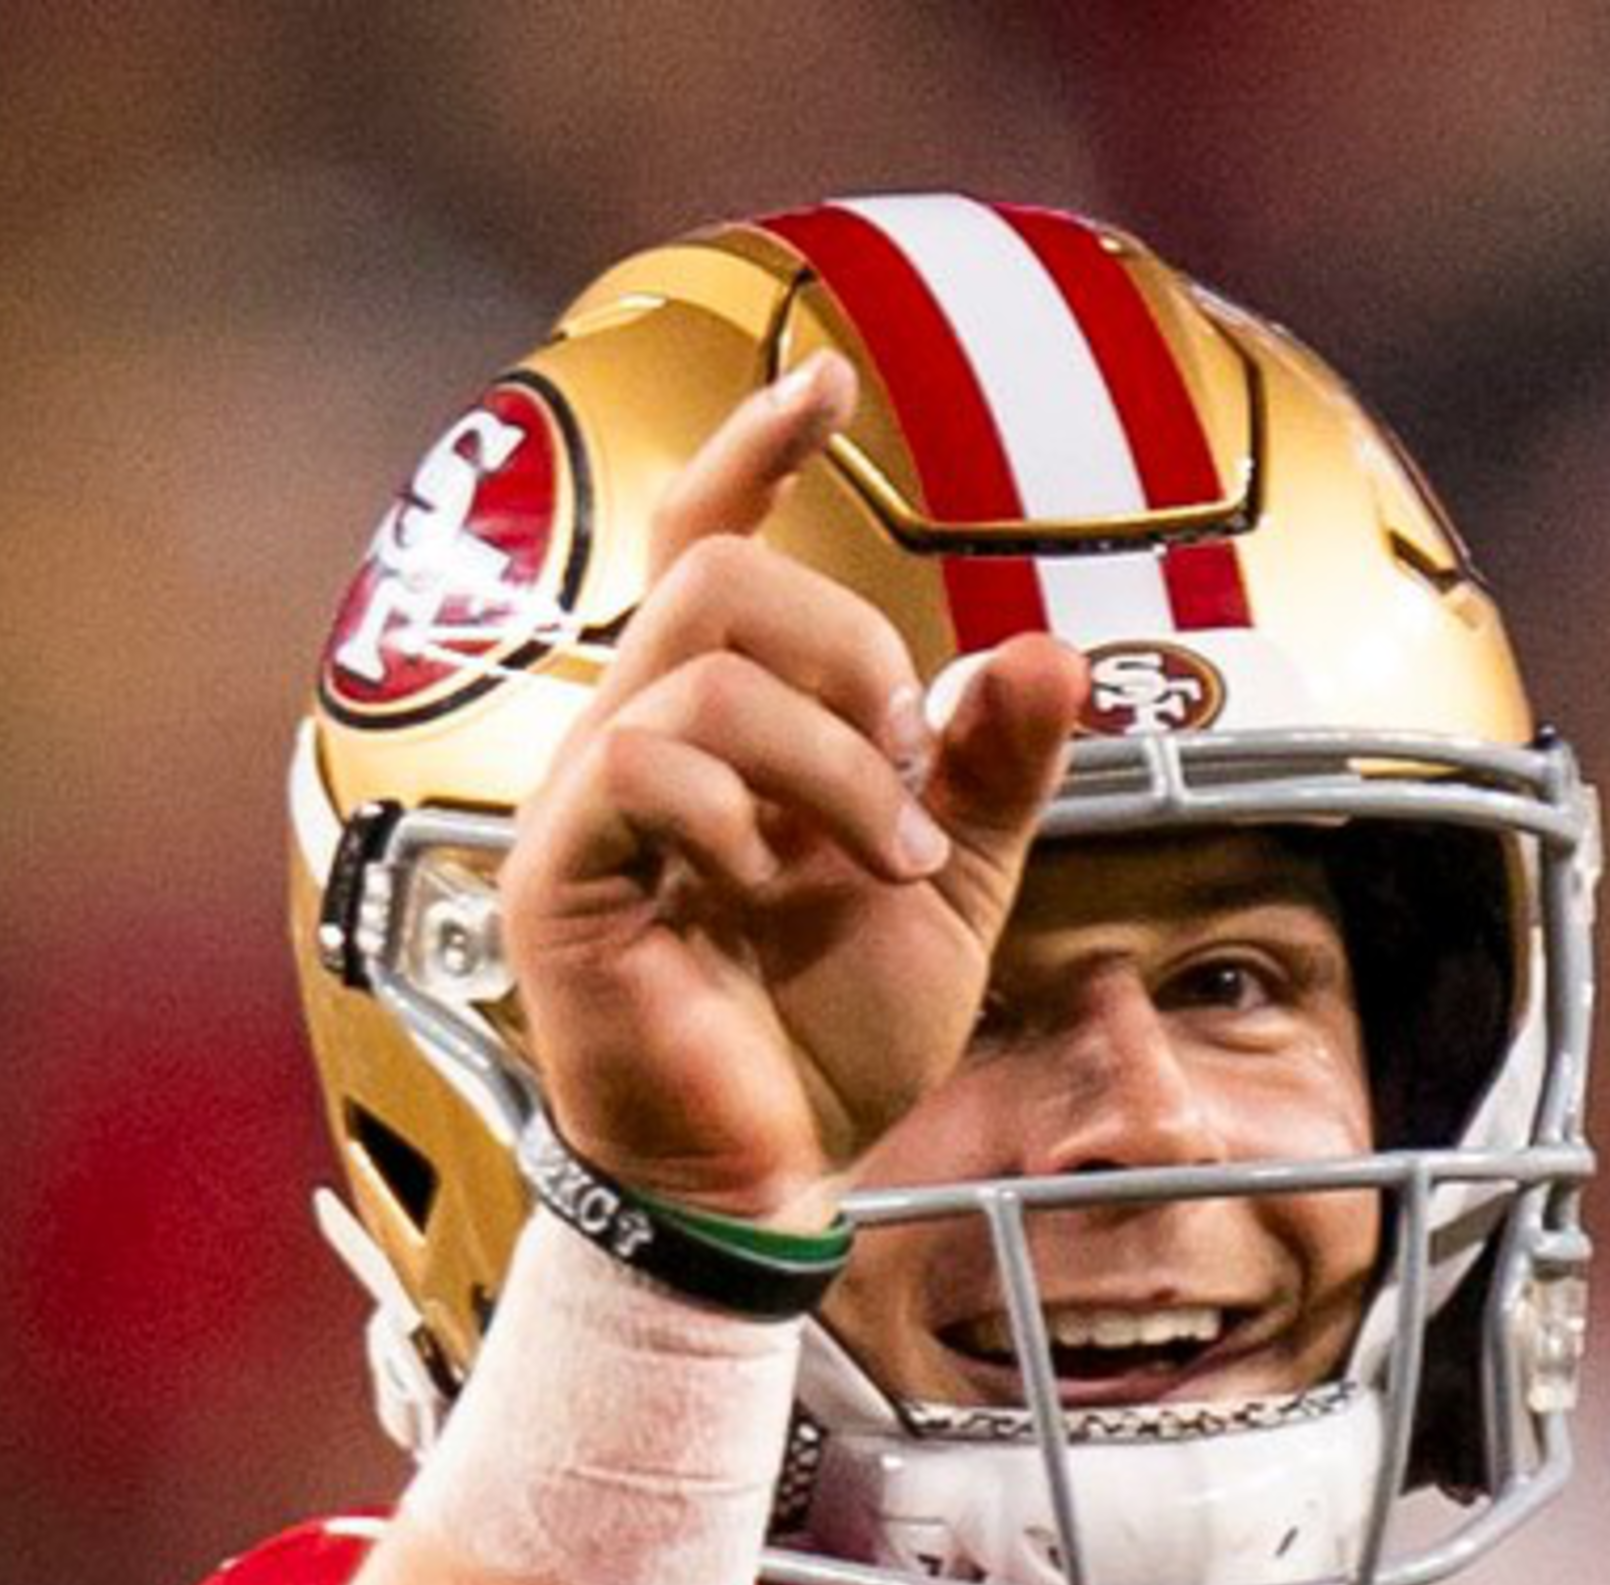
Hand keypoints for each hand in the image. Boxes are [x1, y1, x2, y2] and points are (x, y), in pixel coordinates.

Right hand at [499, 360, 1084, 1231]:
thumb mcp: (949, 887)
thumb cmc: (825, 1046)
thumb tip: (1048, 651)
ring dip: (830, 756)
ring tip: (883, 860)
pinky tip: (767, 895)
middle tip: (914, 765)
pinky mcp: (561, 872)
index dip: (758, 449)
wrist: (764, 1182)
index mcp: (714, 728)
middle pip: (717, 575)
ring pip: (703, 666)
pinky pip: (644, 761)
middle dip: (848, 648)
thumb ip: (993, 772)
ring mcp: (585, 802)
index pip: (711, 541)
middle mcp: (633, 738)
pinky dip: (739, 817)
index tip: (830, 377)